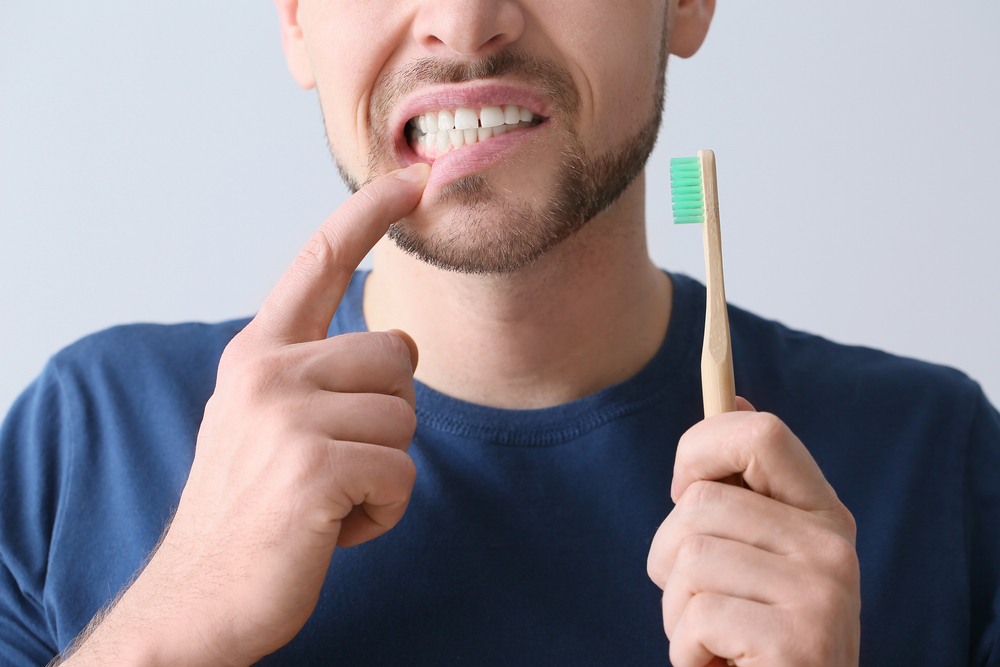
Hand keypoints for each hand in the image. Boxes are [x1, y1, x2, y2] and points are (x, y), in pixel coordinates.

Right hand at [64, 163, 430, 666]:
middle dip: (388, 414)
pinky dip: (384, 511)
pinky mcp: (314, 469)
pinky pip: (402, 474)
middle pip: (397, 353)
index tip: (417, 178)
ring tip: (328, 496)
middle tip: (334, 461)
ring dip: (383, 468)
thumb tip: (396, 341)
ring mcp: (287, 418)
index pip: (319, 262)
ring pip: (405, 417)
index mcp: (258, 354)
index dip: (370, 213)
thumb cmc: (250, 506)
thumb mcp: (265, 419)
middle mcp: (268, 372)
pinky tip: (335, 527)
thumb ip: (315, 370)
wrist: (201, 597)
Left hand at [647, 399, 860, 666]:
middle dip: (669, 559)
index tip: (682, 487)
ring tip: (715, 641)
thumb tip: (733, 397)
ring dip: (676, 612)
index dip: (698, 447)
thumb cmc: (755, 636)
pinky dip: (687, 653)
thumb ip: (746, 488)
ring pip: (686, 558)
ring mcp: (821, 594)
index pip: (761, 433)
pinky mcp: (798, 642)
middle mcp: (832, 547)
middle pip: (697, 503)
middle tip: (703, 605)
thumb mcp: (756, 555)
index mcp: (822, 515)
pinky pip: (694, 616)